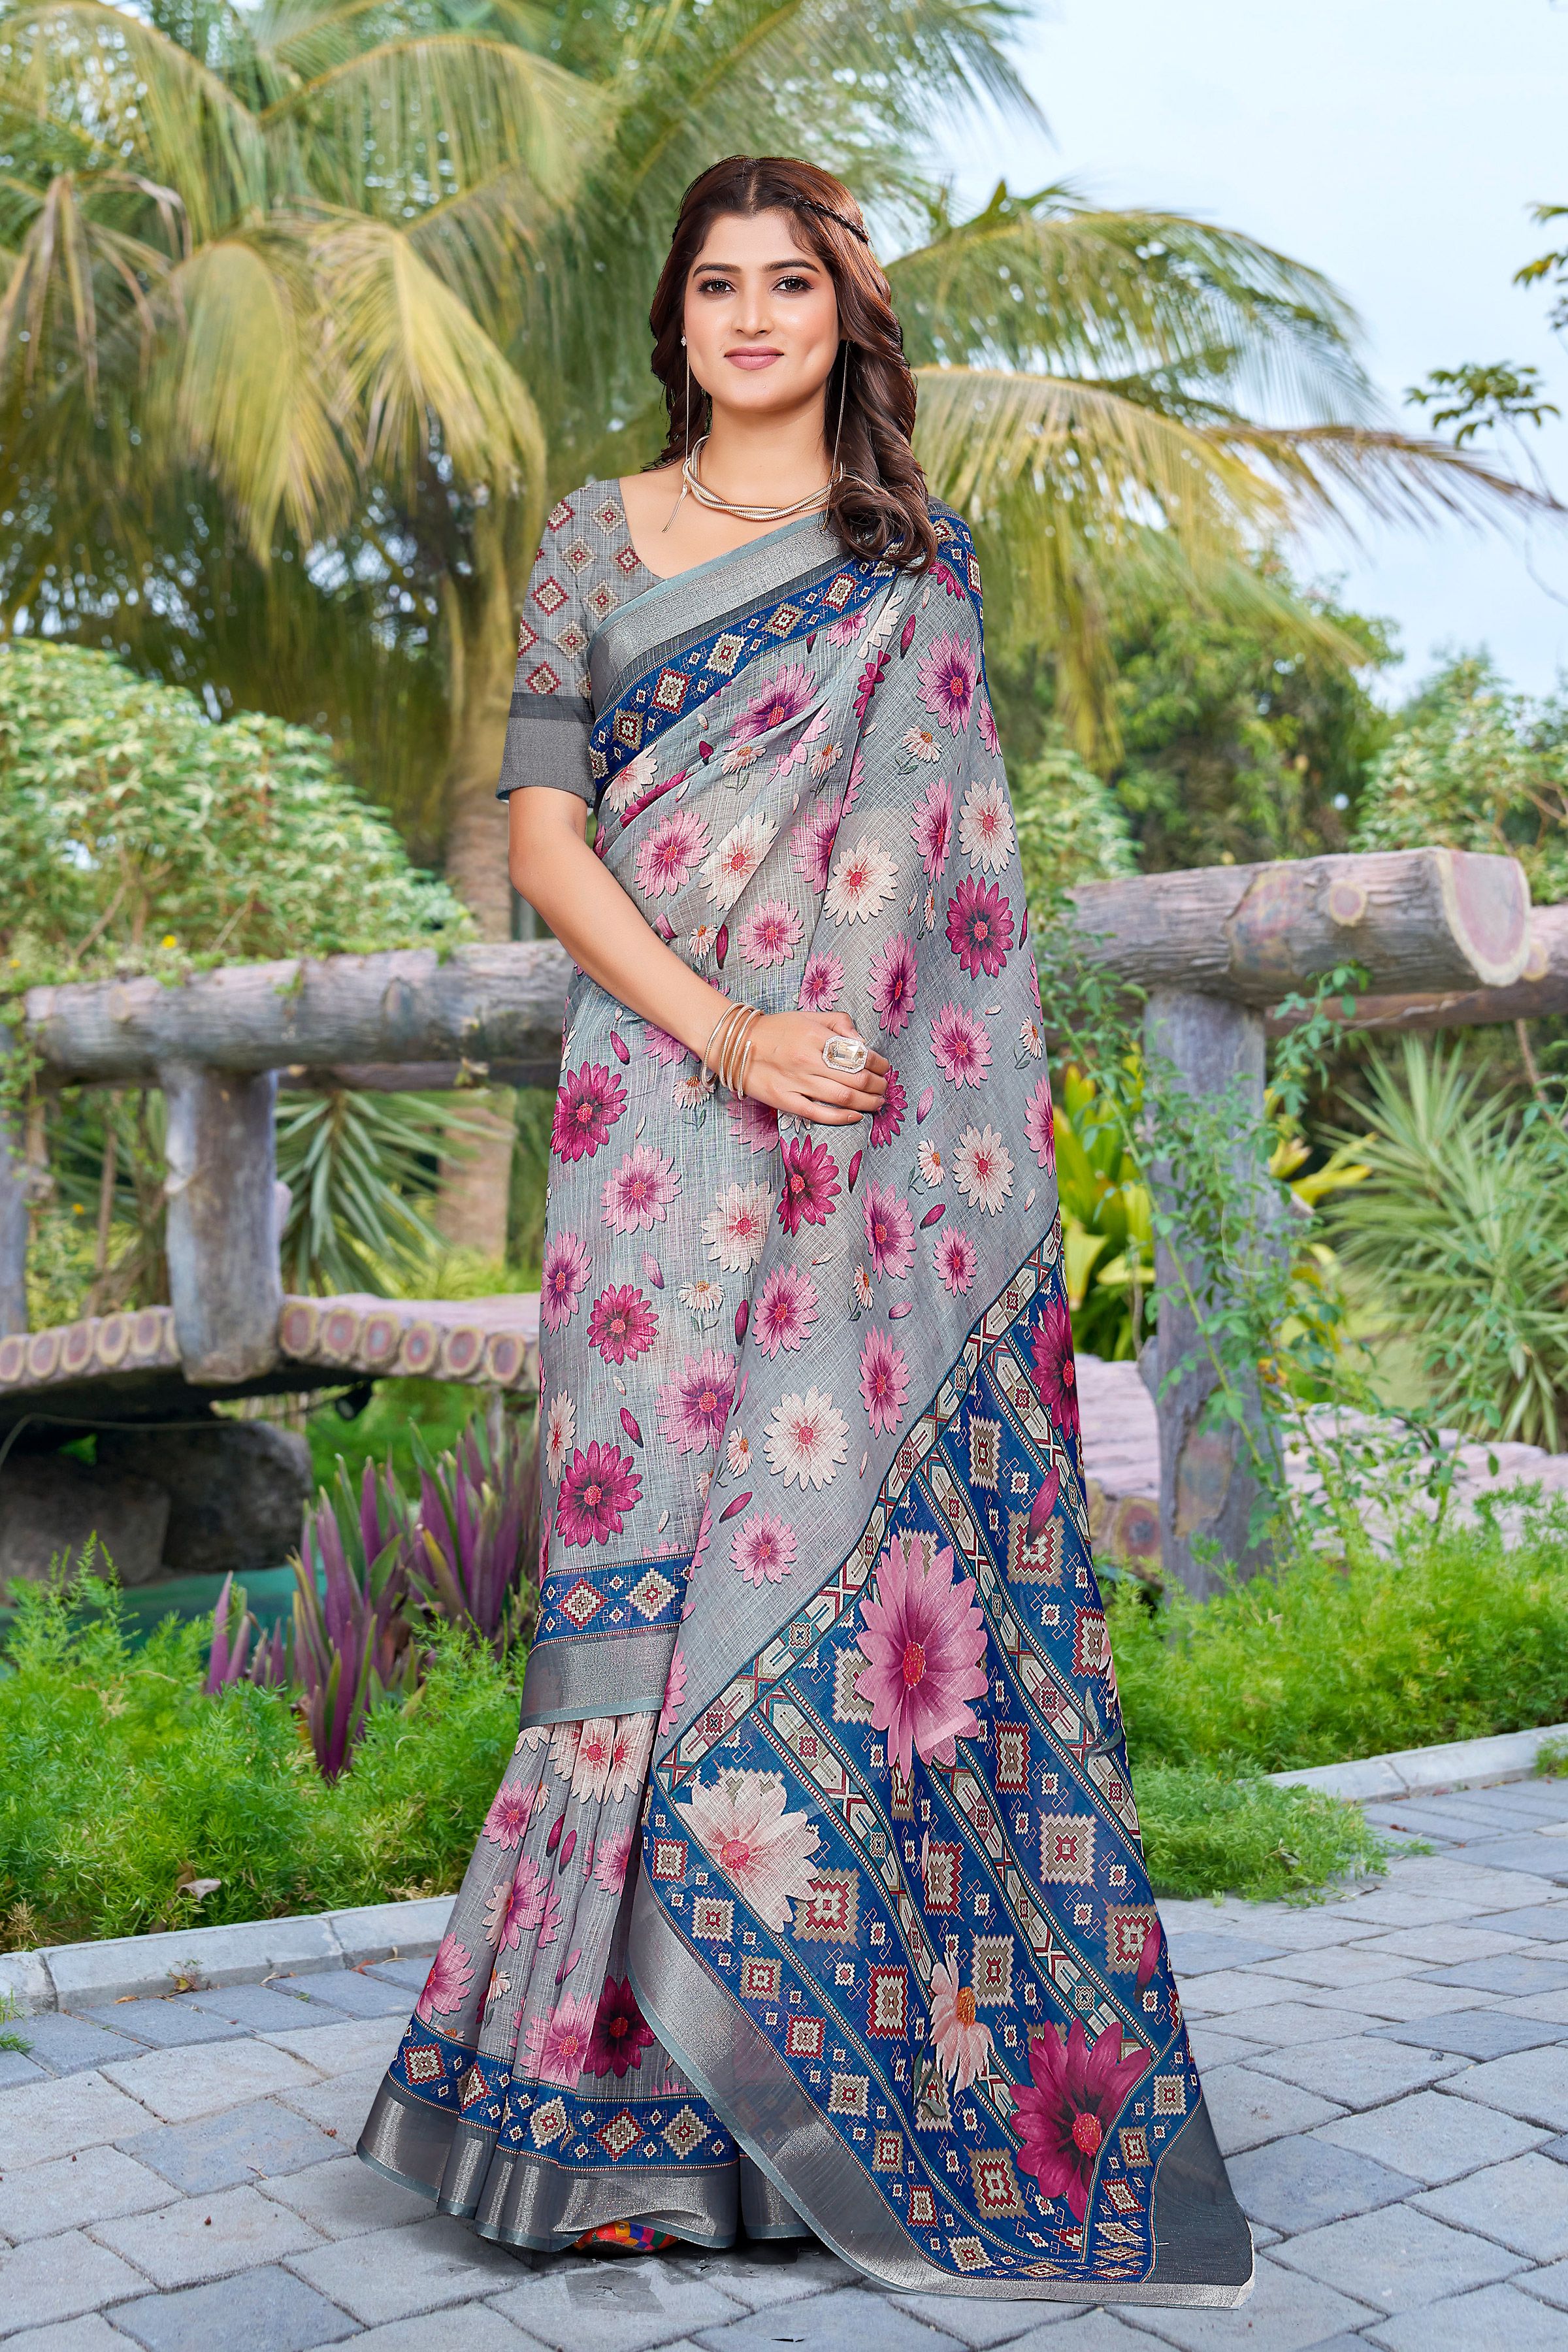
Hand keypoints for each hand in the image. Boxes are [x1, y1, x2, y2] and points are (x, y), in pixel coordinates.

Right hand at [741, 1010, 889, 1126]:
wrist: (736, 1044)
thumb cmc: (776, 1030)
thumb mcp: (808, 1016)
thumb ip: (838, 1023)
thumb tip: (863, 1042)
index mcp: (814, 1035)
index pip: (857, 1053)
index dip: (878, 1063)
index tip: (884, 1067)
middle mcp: (807, 1059)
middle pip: (855, 1077)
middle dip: (877, 1085)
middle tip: (885, 1087)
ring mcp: (795, 1082)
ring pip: (842, 1097)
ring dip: (867, 1102)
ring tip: (878, 1102)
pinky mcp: (784, 1100)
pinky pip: (818, 1113)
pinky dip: (841, 1117)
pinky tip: (856, 1115)